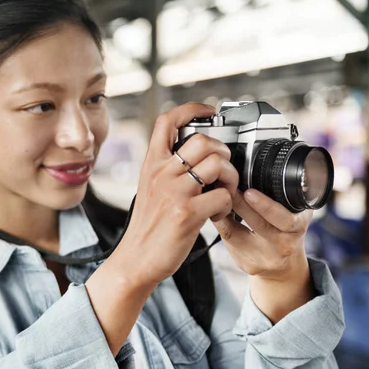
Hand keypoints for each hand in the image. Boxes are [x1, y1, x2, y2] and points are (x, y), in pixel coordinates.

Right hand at [115, 102, 239, 287]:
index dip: (191, 109)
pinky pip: (223, 197)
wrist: (136, 259)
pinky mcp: (187, 213)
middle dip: (223, 151)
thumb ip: (167, 170)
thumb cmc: (147, 227)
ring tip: (225, 192)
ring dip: (231, 177)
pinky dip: (228, 205)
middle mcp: (161, 173)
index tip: (209, 111)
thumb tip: (195, 156)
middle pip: (203, 139)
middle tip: (223, 169)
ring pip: (218, 164)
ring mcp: (174, 192)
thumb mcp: (150, 189)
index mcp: (152, 164)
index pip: (167, 121)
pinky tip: (218, 214)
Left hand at [212, 188, 312, 280]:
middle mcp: (284, 246)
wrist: (284, 267)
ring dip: (224, 215)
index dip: (266, 206)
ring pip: (237, 236)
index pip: (285, 219)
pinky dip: (220, 227)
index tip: (249, 192)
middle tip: (227, 188)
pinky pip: (229, 244)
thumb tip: (257, 170)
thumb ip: (284, 195)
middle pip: (259, 226)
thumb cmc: (285, 231)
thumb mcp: (293, 213)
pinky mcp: (247, 265)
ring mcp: (265, 259)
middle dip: (241, 205)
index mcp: (298, 228)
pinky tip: (215, 215)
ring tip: (217, 199)